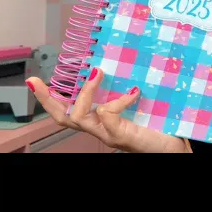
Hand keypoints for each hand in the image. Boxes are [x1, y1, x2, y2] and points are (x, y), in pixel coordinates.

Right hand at [25, 68, 185, 152]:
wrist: (175, 148)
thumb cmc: (162, 127)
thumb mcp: (142, 104)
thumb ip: (129, 90)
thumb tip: (122, 64)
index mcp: (101, 121)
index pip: (69, 110)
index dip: (51, 98)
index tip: (37, 81)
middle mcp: (100, 130)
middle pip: (63, 117)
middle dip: (47, 99)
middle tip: (36, 81)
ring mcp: (109, 134)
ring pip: (79, 117)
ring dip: (85, 93)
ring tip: (96, 73)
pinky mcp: (121, 136)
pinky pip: (108, 115)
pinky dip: (117, 101)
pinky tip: (133, 93)